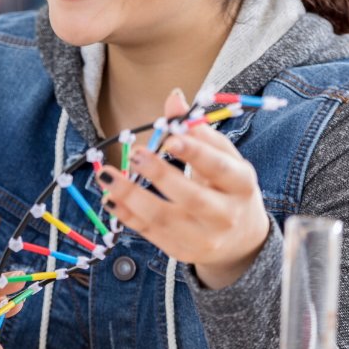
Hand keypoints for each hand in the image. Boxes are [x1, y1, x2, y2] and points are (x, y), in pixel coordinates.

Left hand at [96, 89, 269, 288]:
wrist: (241, 239)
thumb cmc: (228, 187)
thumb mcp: (223, 157)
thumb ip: (197, 130)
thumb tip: (174, 98)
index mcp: (240, 184)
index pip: (219, 168)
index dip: (195, 153)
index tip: (169, 138)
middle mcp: (226, 215)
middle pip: (193, 198)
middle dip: (161, 175)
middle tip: (136, 155)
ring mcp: (203, 238)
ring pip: (164, 219)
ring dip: (132, 196)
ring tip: (107, 176)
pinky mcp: (181, 250)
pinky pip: (150, 233)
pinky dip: (127, 215)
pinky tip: (109, 198)